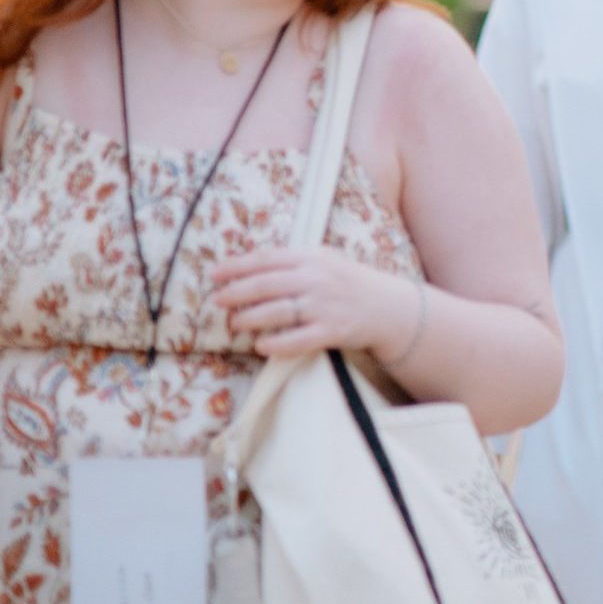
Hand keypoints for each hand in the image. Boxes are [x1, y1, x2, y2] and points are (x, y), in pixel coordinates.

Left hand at [210, 248, 409, 359]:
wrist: (388, 307)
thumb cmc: (349, 283)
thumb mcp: (324, 262)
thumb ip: (292, 263)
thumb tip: (247, 266)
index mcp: (312, 257)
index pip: (267, 259)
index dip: (237, 266)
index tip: (214, 274)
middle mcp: (317, 279)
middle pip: (267, 284)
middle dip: (237, 292)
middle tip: (216, 301)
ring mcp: (325, 305)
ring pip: (279, 312)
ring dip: (251, 318)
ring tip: (235, 323)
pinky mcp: (333, 330)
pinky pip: (299, 339)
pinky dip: (278, 344)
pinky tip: (261, 346)